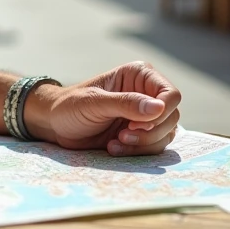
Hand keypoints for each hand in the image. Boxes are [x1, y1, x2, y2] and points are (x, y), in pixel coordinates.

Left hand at [40, 61, 180, 156]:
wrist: (57, 125)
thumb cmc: (72, 106)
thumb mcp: (95, 103)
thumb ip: (126, 103)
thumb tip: (160, 107)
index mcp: (139, 75)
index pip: (170, 94)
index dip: (162, 112)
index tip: (138, 125)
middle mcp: (147, 93)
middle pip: (172, 117)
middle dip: (150, 132)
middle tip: (123, 135)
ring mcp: (146, 116)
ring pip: (166, 135)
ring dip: (142, 145)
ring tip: (115, 143)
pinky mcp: (141, 135)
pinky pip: (154, 147)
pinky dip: (137, 152)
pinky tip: (113, 148)